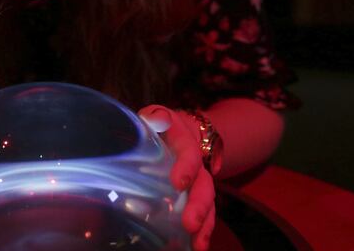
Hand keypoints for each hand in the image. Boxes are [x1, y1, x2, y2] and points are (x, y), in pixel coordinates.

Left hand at [139, 105, 215, 250]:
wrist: (179, 129)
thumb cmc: (158, 125)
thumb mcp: (153, 116)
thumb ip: (152, 119)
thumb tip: (147, 121)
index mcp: (183, 138)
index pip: (188, 151)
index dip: (186, 166)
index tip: (178, 182)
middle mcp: (196, 161)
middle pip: (202, 182)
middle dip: (198, 204)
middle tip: (190, 223)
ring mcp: (198, 179)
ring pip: (206, 200)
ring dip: (204, 223)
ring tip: (198, 243)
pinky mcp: (195, 194)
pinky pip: (203, 212)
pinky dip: (201, 230)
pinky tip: (197, 246)